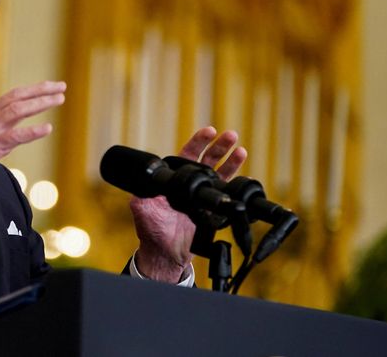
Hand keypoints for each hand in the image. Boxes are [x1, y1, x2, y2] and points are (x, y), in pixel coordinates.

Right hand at [0, 80, 65, 216]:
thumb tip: (16, 135)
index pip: (10, 97)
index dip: (31, 91)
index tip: (49, 88)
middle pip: (15, 98)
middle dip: (40, 90)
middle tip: (60, 87)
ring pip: (16, 111)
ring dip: (39, 103)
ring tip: (58, 99)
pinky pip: (14, 137)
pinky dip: (32, 131)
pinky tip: (47, 128)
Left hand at [130, 127, 246, 281]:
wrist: (167, 254)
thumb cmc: (152, 231)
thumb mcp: (143, 210)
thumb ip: (144, 195)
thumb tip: (144, 184)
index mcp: (172, 179)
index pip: (186, 155)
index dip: (198, 142)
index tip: (209, 131)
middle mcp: (188, 184)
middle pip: (206, 159)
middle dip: (219, 146)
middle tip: (230, 135)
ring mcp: (202, 196)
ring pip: (219, 172)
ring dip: (230, 160)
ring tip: (240, 149)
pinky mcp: (213, 209)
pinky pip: (226, 192)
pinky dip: (236, 181)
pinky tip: (243, 173)